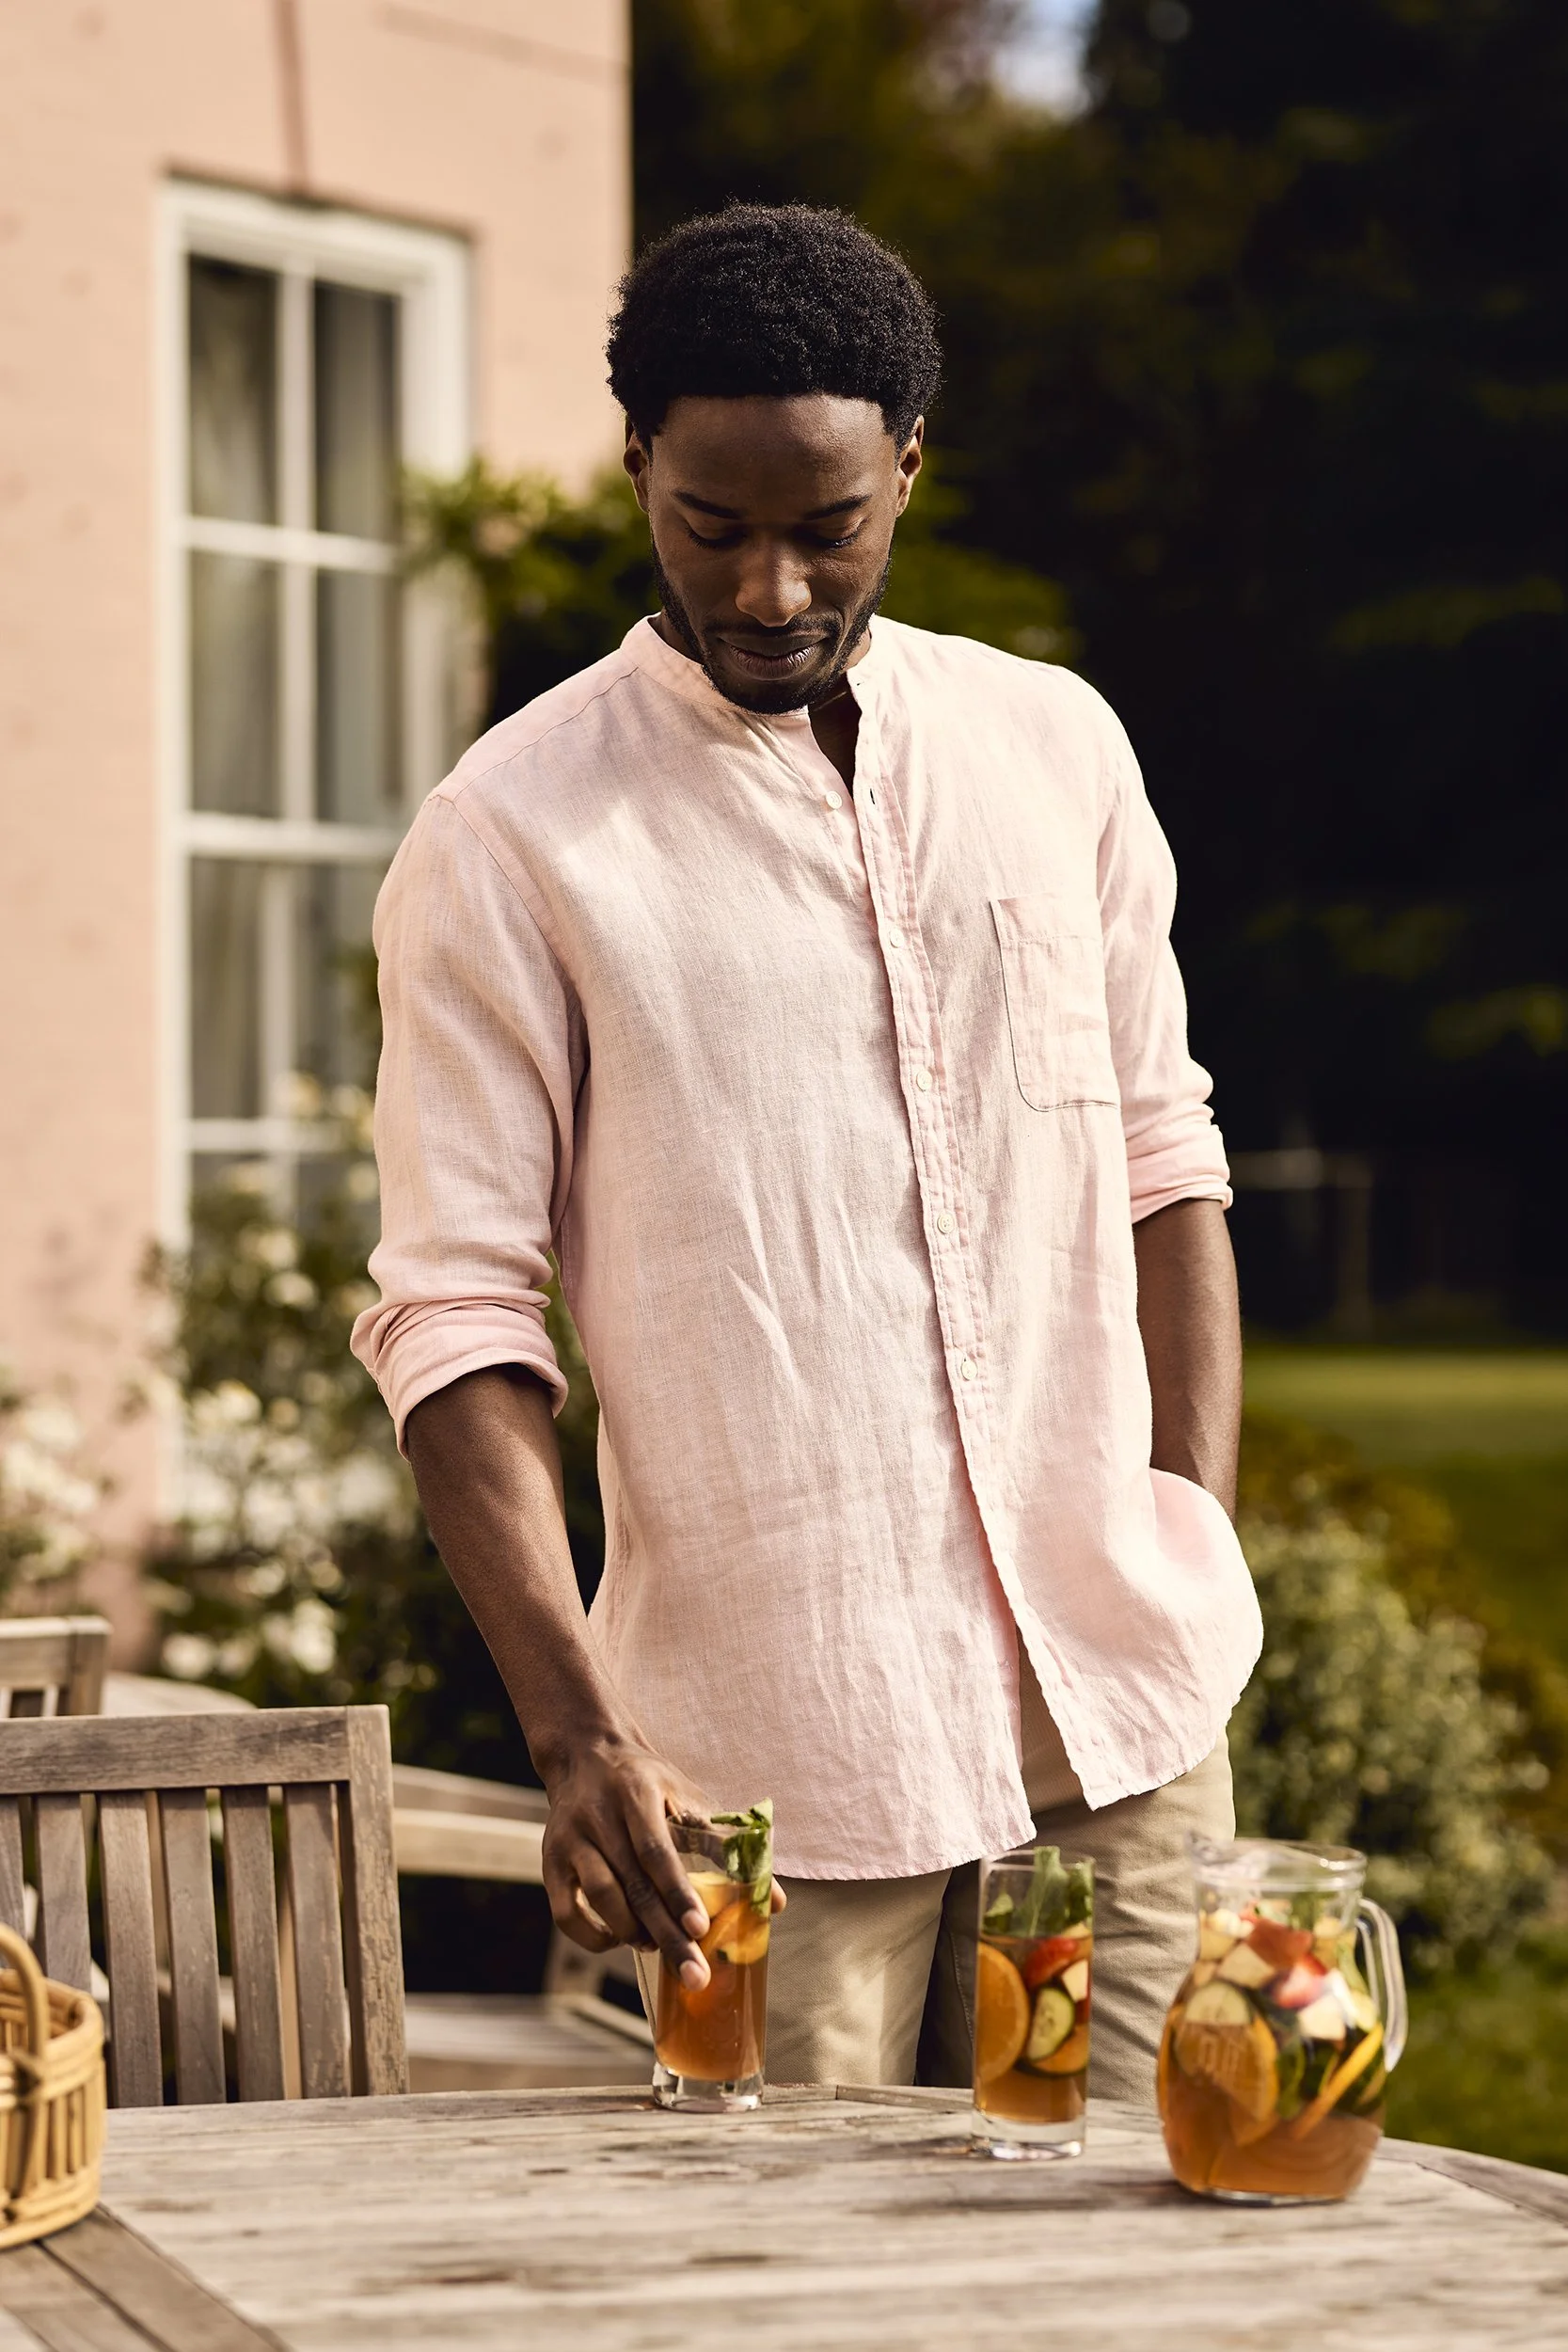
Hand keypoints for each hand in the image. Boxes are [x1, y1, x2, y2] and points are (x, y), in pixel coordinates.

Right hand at [541, 1733, 719, 1989]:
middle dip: (666, 1933)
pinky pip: (565, 1912)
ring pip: (599, 1896)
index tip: (701, 1929)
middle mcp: (597, 1814)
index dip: (678, 1892)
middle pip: (632, 1883)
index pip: (656, 1850)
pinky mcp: (550, 1861)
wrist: (587, 1754)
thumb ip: (729, 1847)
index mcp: (636, 1792)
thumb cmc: (649, 1783)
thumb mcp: (689, 1798)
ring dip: (632, 1931)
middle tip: (694, 1974)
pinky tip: (619, 1940)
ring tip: (658, 1947)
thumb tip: (774, 1903)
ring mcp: (569, 1839)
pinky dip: (592, 1936)